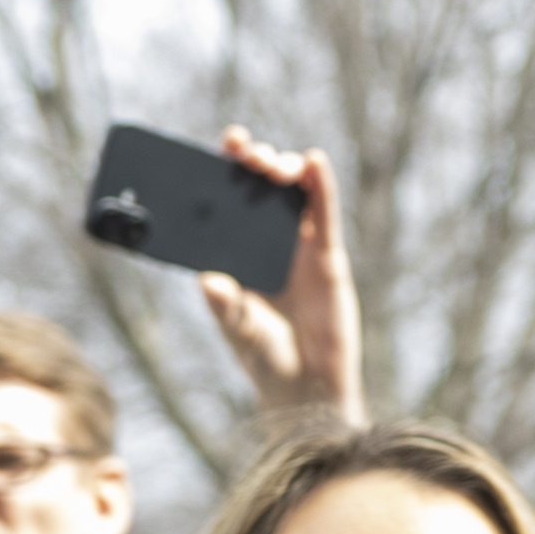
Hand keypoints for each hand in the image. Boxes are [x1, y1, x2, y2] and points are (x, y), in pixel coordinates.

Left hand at [194, 126, 364, 422]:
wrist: (306, 386)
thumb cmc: (265, 357)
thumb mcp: (237, 329)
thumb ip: (225, 305)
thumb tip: (208, 280)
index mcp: (235, 251)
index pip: (226, 199)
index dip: (224, 168)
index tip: (221, 147)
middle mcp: (265, 241)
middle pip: (259, 187)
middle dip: (254, 161)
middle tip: (246, 154)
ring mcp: (297, 246)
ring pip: (292, 192)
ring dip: (283, 168)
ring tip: (274, 165)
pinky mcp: (326, 256)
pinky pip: (324, 213)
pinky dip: (321, 186)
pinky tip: (314, 162)